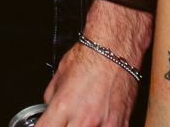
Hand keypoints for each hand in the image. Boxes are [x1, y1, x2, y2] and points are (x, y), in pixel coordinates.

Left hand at [39, 0, 150, 126]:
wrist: (115, 49)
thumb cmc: (89, 57)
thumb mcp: (58, 76)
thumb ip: (51, 99)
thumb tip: (49, 111)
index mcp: (63, 106)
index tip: (47, 123)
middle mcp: (83, 119)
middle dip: (63, 126)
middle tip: (67, 118)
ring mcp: (104, 125)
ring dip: (83, 126)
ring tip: (84, 117)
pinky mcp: (121, 124)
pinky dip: (101, 126)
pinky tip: (99, 119)